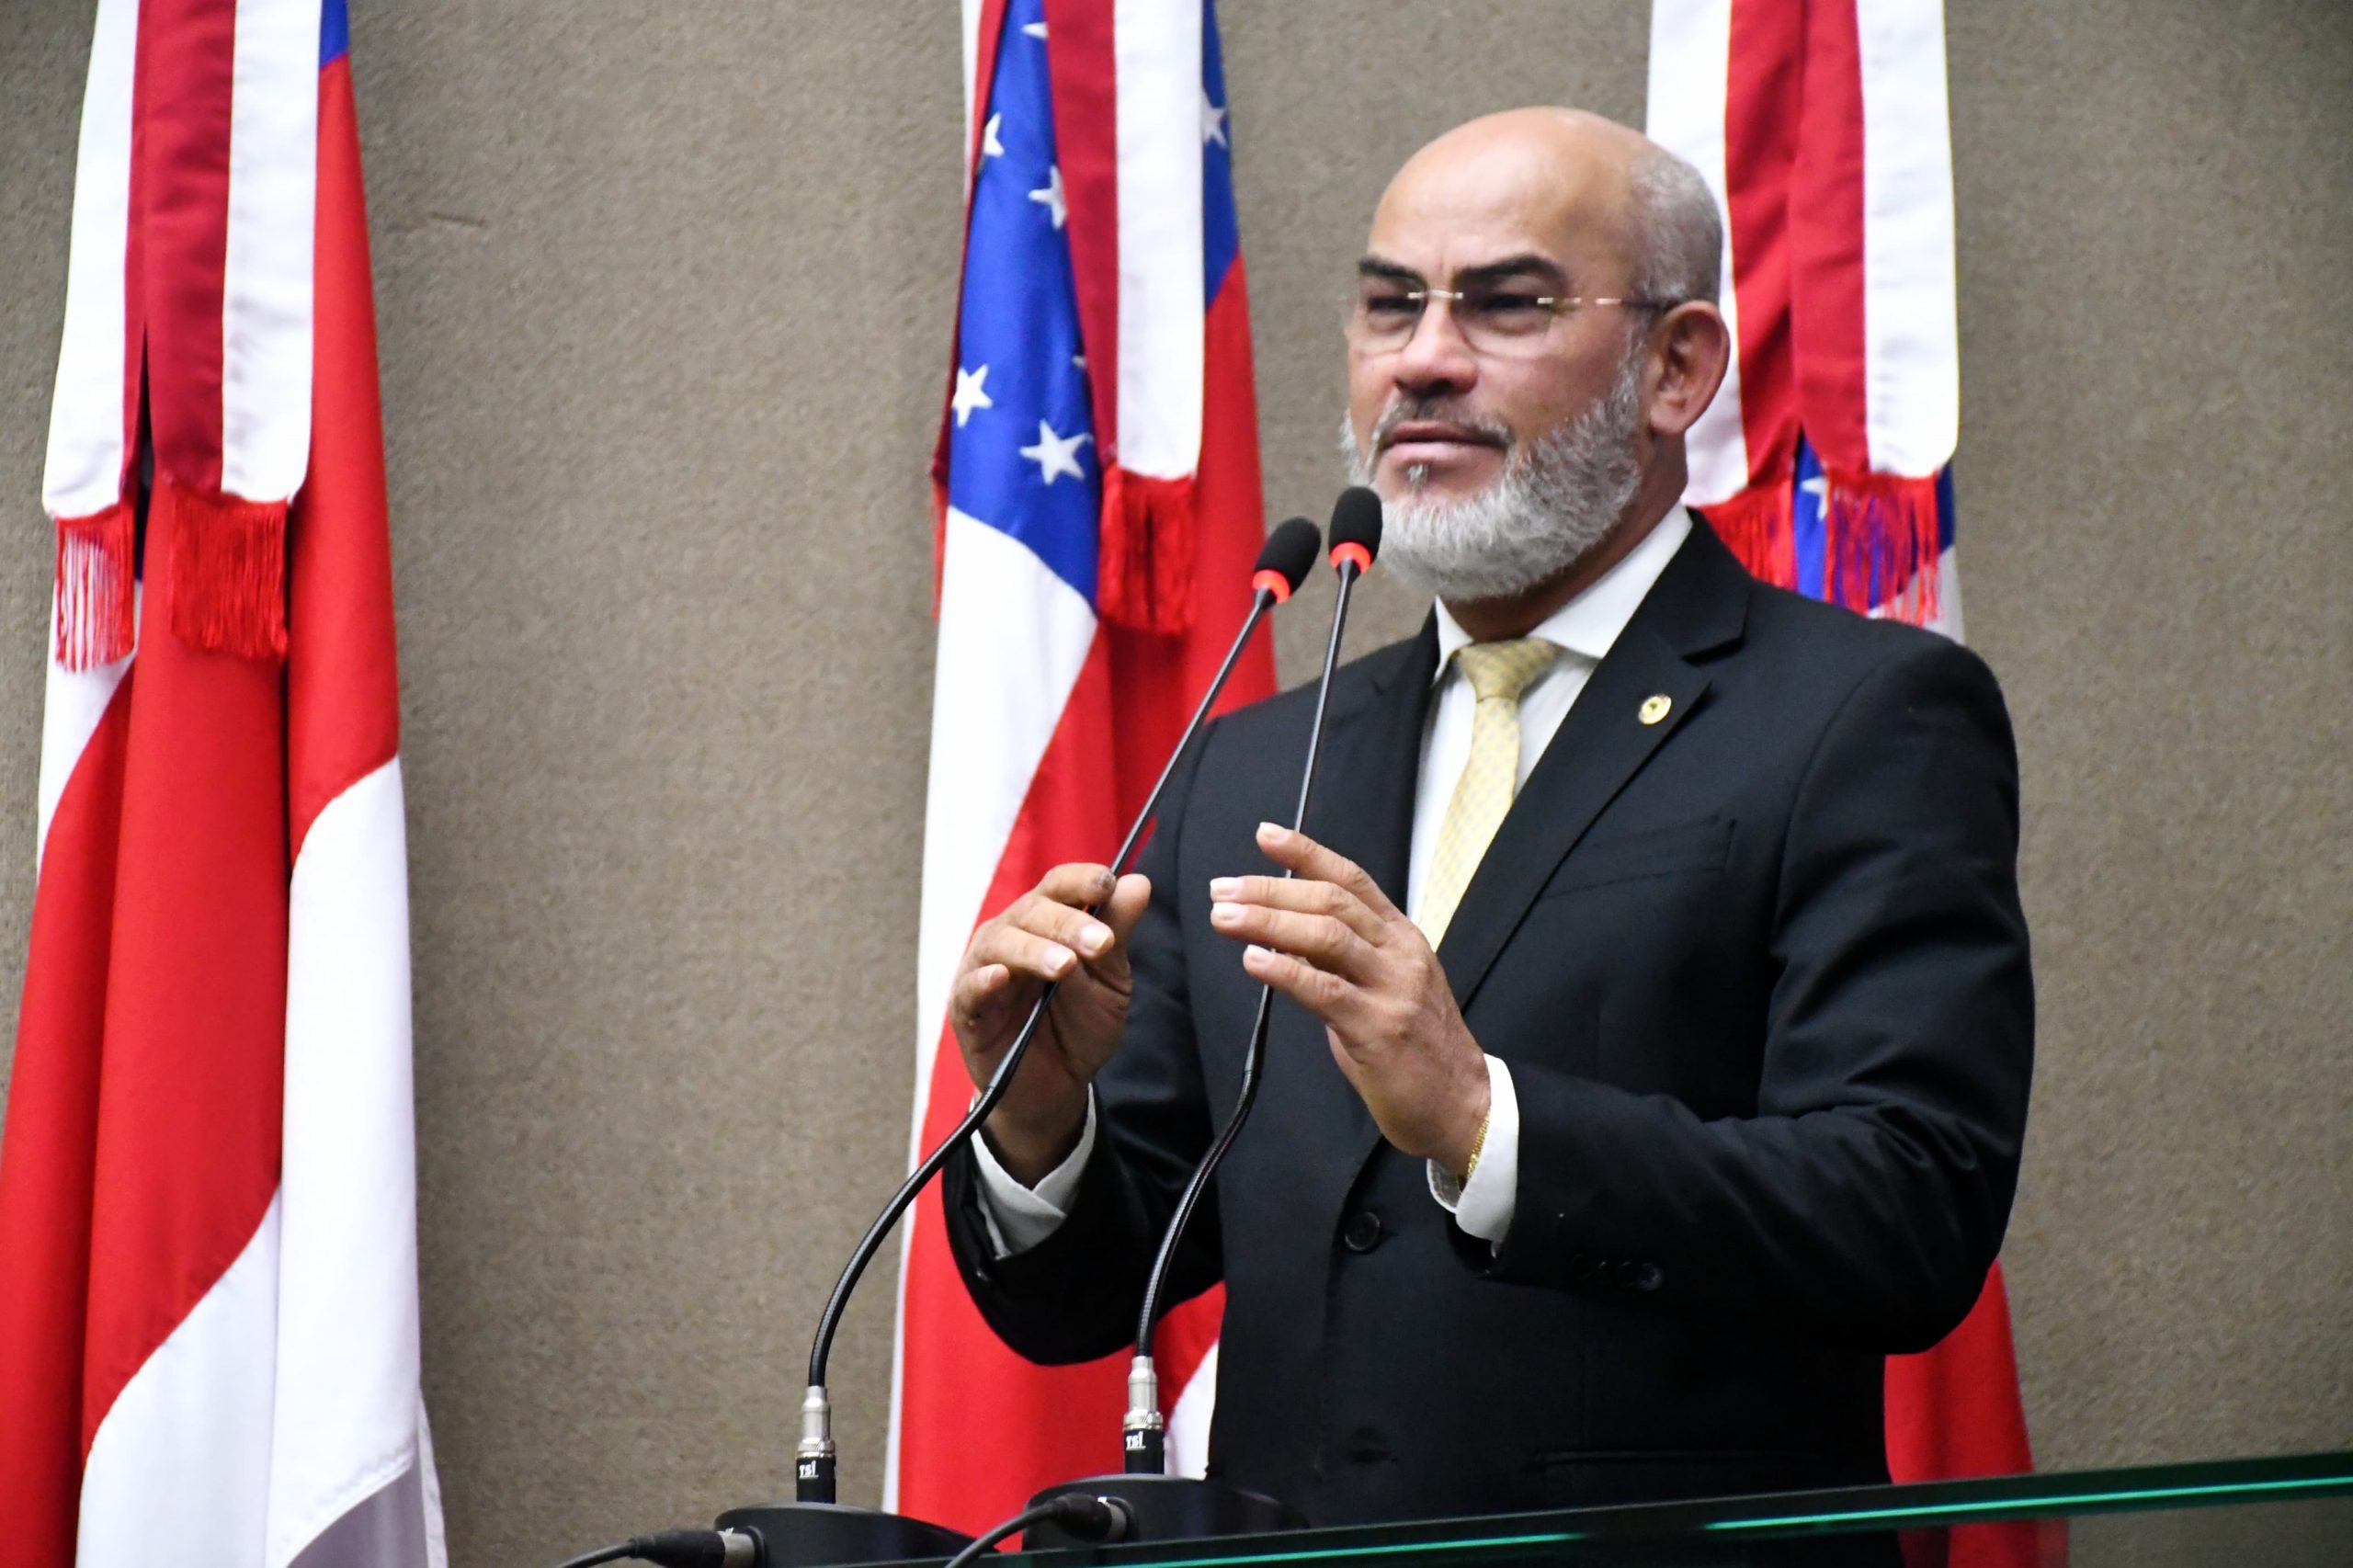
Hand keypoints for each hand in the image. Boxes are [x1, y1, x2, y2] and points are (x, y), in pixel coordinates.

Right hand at [950, 863, 1151, 1182]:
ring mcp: (984, 969)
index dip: (1081, 880)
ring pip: (1001, 943)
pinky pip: (970, 989)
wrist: (1057, 1087)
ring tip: (1064, 966)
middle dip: (1069, 923)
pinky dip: (983, 980)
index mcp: (1046, 922)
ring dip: (1034, 950)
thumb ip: (1117, 932)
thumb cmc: (1078, 1025)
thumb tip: (1139, 882)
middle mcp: (1011, 935)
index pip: (1059, 886)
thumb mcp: (1109, 980)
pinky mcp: (967, 1009)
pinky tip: (1001, 977)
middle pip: (1033, 910)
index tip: (1108, 883)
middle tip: (1101, 944)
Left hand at [1210, 822, 1490, 1173]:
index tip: (1266, 835)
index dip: (1307, 853)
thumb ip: (1340, 959)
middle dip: (1270, 890)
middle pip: (1331, 902)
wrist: (1462, 1105)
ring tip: (1225, 917)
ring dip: (1268, 922)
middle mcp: (1400, 954)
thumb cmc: (1415, 1048)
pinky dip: (1285, 971)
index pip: (1351, 880)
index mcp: (1401, 937)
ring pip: (1327, 937)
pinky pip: (1325, 991)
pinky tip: (1253, 961)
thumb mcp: (1383, 987)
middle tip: (1223, 889)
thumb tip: (1285, 934)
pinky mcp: (1379, 1029)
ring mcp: (1393, 989)